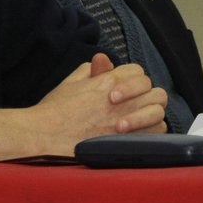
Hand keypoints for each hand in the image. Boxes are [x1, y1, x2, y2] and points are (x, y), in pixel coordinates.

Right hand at [29, 56, 167, 152]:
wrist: (44, 136)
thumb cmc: (54, 111)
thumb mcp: (70, 83)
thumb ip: (89, 70)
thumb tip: (102, 62)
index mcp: (108, 81)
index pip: (138, 72)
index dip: (134, 81)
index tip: (126, 92)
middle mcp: (121, 99)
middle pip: (154, 92)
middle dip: (149, 97)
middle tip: (138, 105)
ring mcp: (126, 120)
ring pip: (158, 112)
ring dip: (152, 115)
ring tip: (140, 121)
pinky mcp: (126, 141)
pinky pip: (154, 135)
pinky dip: (151, 133)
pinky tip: (140, 135)